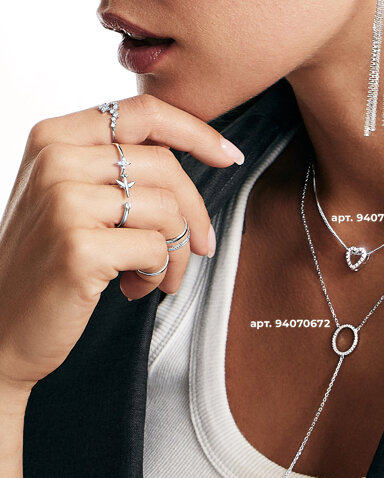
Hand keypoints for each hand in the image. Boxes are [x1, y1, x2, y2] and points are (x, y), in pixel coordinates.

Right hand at [0, 94, 243, 389]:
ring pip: (168, 211)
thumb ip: (118, 169)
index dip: (197, 133)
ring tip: (158, 276)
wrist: (2, 327)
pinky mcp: (79, 246)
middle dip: (196, 214)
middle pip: (166, 166)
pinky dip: (160, 275)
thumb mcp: (74, 198)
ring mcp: (64, 201)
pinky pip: (156, 249)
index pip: (145, 112)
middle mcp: (56, 159)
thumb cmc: (49, 261)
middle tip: (202, 247)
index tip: (229, 157)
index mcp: (55, 137)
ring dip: (177, 254)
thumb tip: (194, 161)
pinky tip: (135, 288)